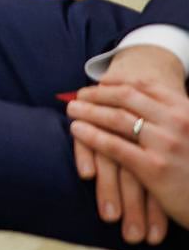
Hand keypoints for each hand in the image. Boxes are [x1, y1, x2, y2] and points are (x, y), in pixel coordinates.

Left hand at [68, 51, 188, 245]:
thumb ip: (171, 117)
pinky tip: (76, 130)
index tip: (99, 81)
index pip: (144, 86)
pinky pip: (114, 146)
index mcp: (186, 110)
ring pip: (117, 119)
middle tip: (79, 94)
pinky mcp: (154, 168)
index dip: (116, 82)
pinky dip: (91, 135)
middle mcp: (177, 122)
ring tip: (72, 109)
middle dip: (97, 94)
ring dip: (88, 111)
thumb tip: (137, 99)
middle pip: (126, 98)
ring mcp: (166, 144)